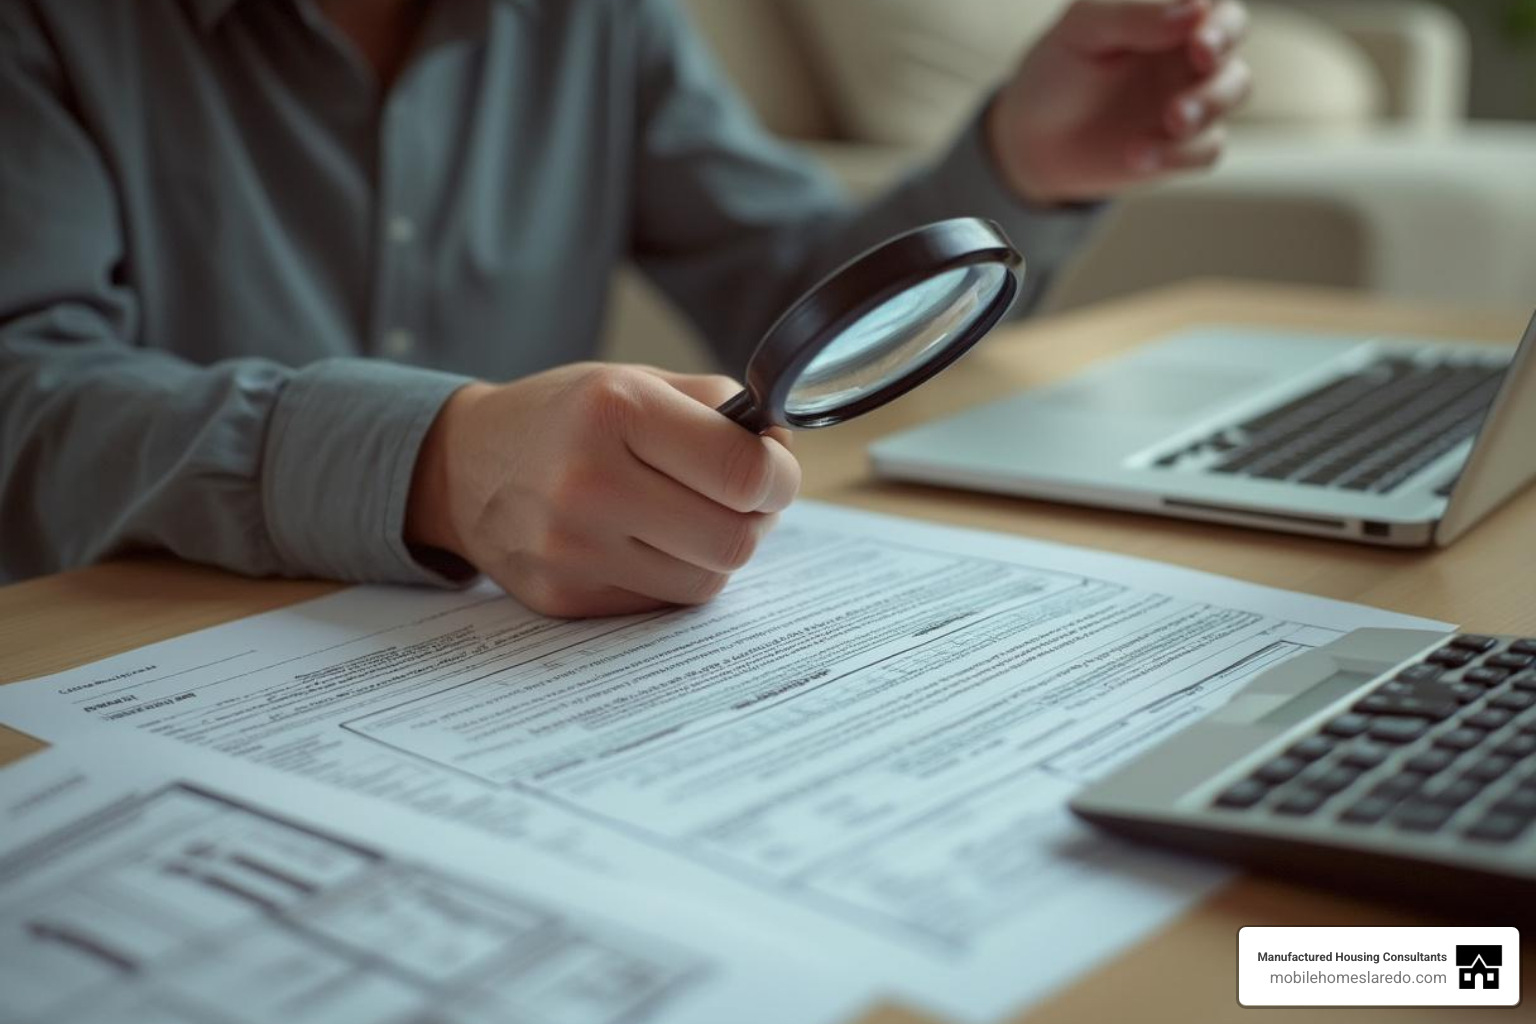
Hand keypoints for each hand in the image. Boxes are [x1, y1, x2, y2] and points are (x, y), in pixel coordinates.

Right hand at [406, 364, 799, 617]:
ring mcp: (572, 550)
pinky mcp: (565, 597)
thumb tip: (779, 446)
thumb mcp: (633, 380)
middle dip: (757, 519)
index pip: (743, 471)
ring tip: (694, 516)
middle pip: (734, 539)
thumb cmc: (564, 417)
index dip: (781, 475)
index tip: (776, 467)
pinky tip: (650, 541)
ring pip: (706, 580)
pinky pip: (663, 602)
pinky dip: (675, 573)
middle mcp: (588, 483)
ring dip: (717, 550)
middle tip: (745, 497)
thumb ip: (716, 405)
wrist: (463, 467)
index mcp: (614, 411)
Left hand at [987, 0, 1251, 204]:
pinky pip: (1207, 148)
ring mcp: (1195, 95)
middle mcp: (1190, 46)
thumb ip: (1132, 14)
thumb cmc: (1059, 70)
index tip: (1194, 26)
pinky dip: (1179, 154)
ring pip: (1234, 89)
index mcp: (1169, 8)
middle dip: (1223, 41)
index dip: (1210, 11)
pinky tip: (1135, 156)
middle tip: (1201, 54)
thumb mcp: (1082, 31)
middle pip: (1233, 32)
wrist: (1036, 141)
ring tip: (1172, 119)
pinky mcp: (1188, 145)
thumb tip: (1193, 8)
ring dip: (1209, 102)